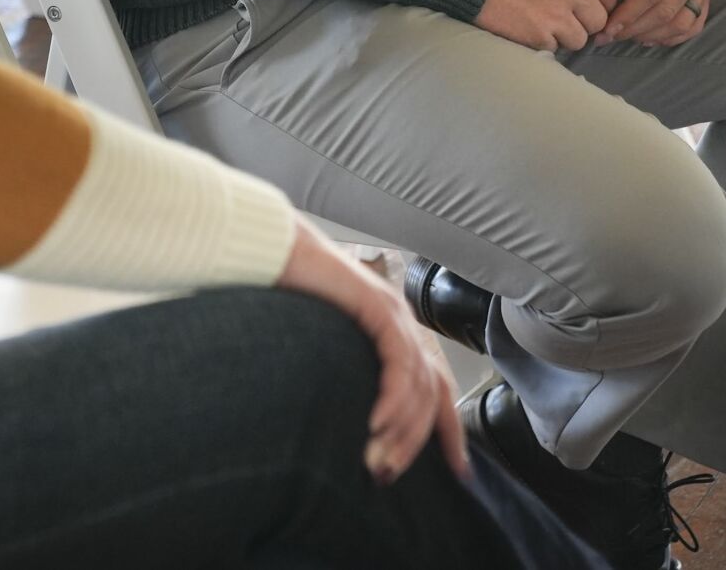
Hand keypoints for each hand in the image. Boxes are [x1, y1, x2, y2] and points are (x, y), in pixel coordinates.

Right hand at [275, 216, 467, 484]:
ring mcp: (393, 312)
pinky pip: (398, 361)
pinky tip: (376, 425)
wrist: (268, 248)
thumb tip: (346, 423)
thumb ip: (340, 376)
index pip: (434, 386)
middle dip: (424, 441)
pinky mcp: (377, 306)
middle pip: (433, 392)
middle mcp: (401, 321)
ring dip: (402, 430)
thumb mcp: (319, 348)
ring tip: (380, 463)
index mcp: (392, 330)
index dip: (447, 429)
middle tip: (394, 475)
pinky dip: (393, 398)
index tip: (457, 470)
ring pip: (418, 383)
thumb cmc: (282, 296)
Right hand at [476, 0, 616, 50]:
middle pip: (599, 19)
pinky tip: (526, 28)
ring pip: (579, 39)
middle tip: (565, 20)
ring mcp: (556, 13)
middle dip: (584, 23)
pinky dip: (541, 42)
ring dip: (563, 36)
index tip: (587, 8)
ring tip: (542, 25)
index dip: (600, 3)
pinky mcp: (538, 34)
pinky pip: (553, 48)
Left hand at [594, 0, 716, 46]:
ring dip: (652, 35)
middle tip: (605, 37)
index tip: (604, 29)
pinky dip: (674, 35)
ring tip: (623, 36)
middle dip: (633, 29)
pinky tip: (649, 37)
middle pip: (666, 13)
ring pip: (683, 23)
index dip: (626, 16)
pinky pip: (696, 21)